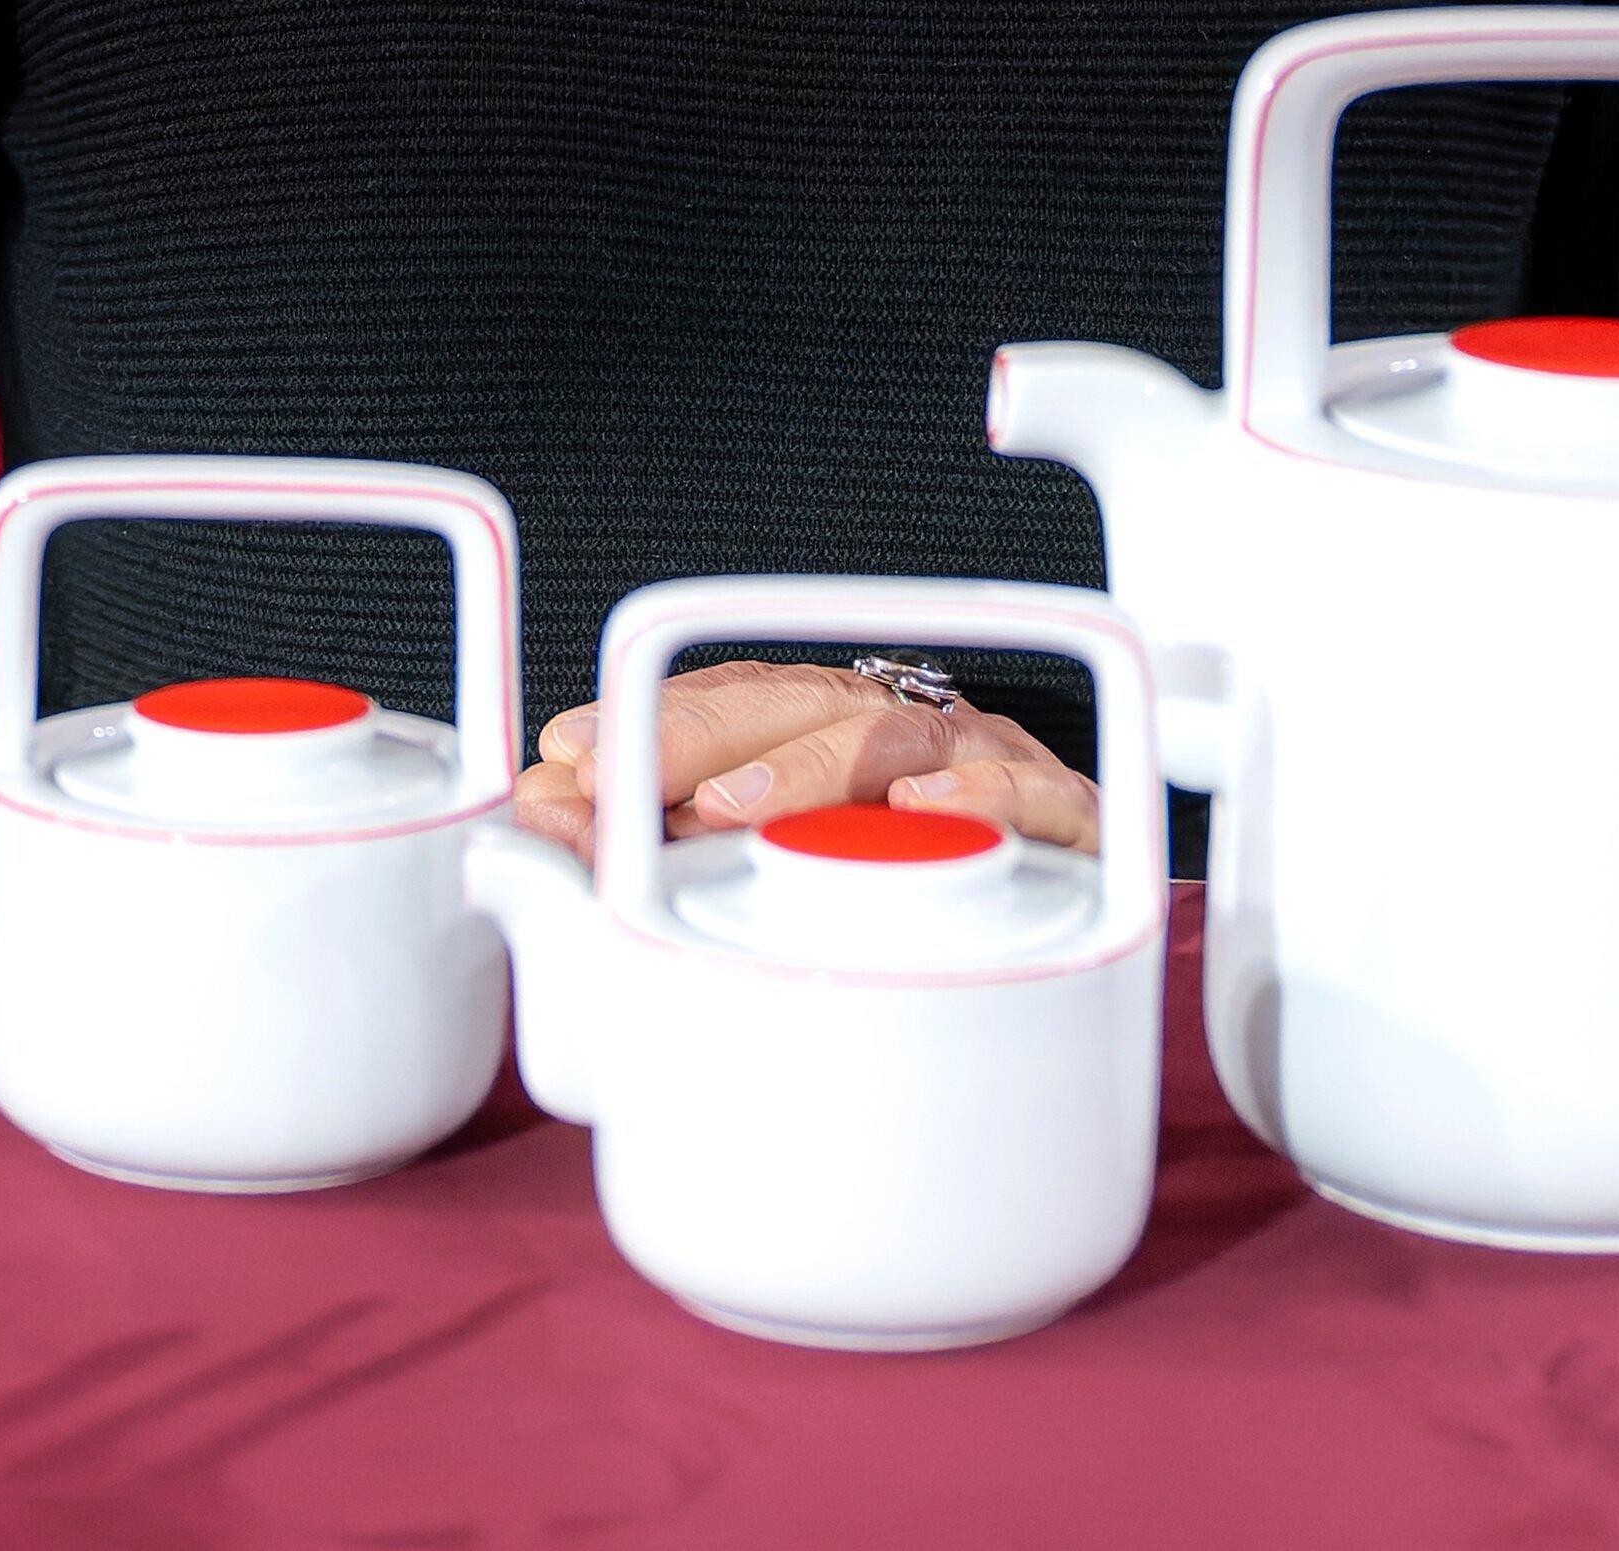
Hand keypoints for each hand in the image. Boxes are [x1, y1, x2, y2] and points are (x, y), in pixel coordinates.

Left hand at [508, 659, 1103, 856]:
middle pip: (804, 699)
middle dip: (705, 732)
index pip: (733, 695)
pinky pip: (1035, 793)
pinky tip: (922, 818)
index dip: (648, 715)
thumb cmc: (914, 891)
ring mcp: (991, 767)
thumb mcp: (774, 871)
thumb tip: (535, 811)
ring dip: (813, 765)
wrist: (1083, 923)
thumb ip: (650, 845)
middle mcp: (908, 732)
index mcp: (836, 728)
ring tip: (732, 809)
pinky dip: (978, 797)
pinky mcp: (1070, 823)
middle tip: (626, 780)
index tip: (568, 750)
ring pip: (901, 735)